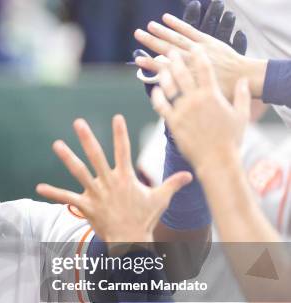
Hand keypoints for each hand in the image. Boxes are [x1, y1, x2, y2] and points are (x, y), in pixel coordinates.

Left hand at [36, 115, 191, 244]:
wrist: (131, 241)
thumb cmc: (145, 219)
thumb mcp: (161, 199)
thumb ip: (173, 184)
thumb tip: (190, 175)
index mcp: (125, 177)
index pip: (123, 150)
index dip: (120, 133)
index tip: (116, 117)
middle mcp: (109, 182)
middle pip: (96, 156)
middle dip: (87, 138)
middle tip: (78, 122)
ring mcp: (96, 193)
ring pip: (79, 172)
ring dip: (67, 158)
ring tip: (56, 144)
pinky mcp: (86, 206)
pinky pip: (66, 198)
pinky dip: (52, 192)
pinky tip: (38, 187)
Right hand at [133, 0, 264, 99]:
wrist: (246, 77)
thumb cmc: (224, 92)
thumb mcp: (201, 100)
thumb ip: (183, 98)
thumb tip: (166, 96)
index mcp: (188, 76)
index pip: (165, 68)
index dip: (150, 64)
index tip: (137, 60)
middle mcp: (192, 61)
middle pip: (167, 49)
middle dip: (151, 42)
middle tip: (137, 34)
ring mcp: (200, 49)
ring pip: (177, 38)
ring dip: (162, 31)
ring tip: (149, 25)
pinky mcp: (208, 41)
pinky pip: (190, 30)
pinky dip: (178, 23)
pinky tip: (167, 19)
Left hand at [150, 48, 250, 175]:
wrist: (216, 160)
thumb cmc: (231, 140)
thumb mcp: (241, 115)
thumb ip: (242, 96)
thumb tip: (242, 81)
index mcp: (212, 95)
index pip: (205, 68)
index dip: (199, 55)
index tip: (194, 47)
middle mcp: (196, 100)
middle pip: (183, 73)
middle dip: (176, 60)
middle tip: (170, 52)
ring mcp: (183, 110)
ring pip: (169, 87)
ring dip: (164, 75)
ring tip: (160, 68)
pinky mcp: (173, 122)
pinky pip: (160, 105)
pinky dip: (156, 96)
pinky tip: (154, 91)